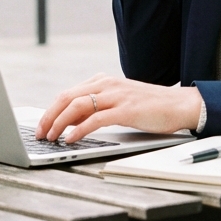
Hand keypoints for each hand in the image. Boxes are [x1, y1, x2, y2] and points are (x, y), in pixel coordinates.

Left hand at [35, 73, 202, 143]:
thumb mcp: (119, 103)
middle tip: (39, 133)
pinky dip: (79, 129)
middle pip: (67, 97)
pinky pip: (96, 119)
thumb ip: (97, 109)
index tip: (41, 125)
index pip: (68, 94)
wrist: (180, 104)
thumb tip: (70, 123)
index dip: (51, 110)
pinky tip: (71, 139)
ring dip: (59, 123)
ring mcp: (117, 96)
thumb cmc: (151, 107)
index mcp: (104, 81)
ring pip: (78, 106)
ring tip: (51, 137)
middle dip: (49, 116)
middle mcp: (107, 84)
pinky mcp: (126, 110)